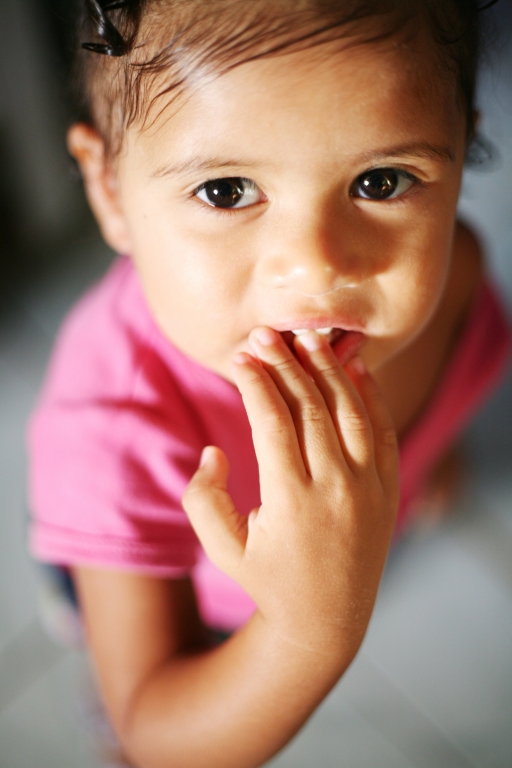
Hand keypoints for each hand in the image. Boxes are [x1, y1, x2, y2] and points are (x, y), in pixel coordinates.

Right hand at [183, 328, 398, 654]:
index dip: (255, 384)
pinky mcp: (388, 490)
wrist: (326, 620)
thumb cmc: (266, 581)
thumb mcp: (221, 549)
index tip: (240, 358)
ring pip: (350, 412)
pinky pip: (383, 432)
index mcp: (291, 501)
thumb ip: (203, 499)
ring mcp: (369, 488)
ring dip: (328, 370)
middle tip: (266, 334)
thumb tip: (213, 451)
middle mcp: (336, 489)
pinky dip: (370, 396)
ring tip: (308, 338)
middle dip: (285, 364)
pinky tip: (354, 368)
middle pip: (311, 408)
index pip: (273, 422)